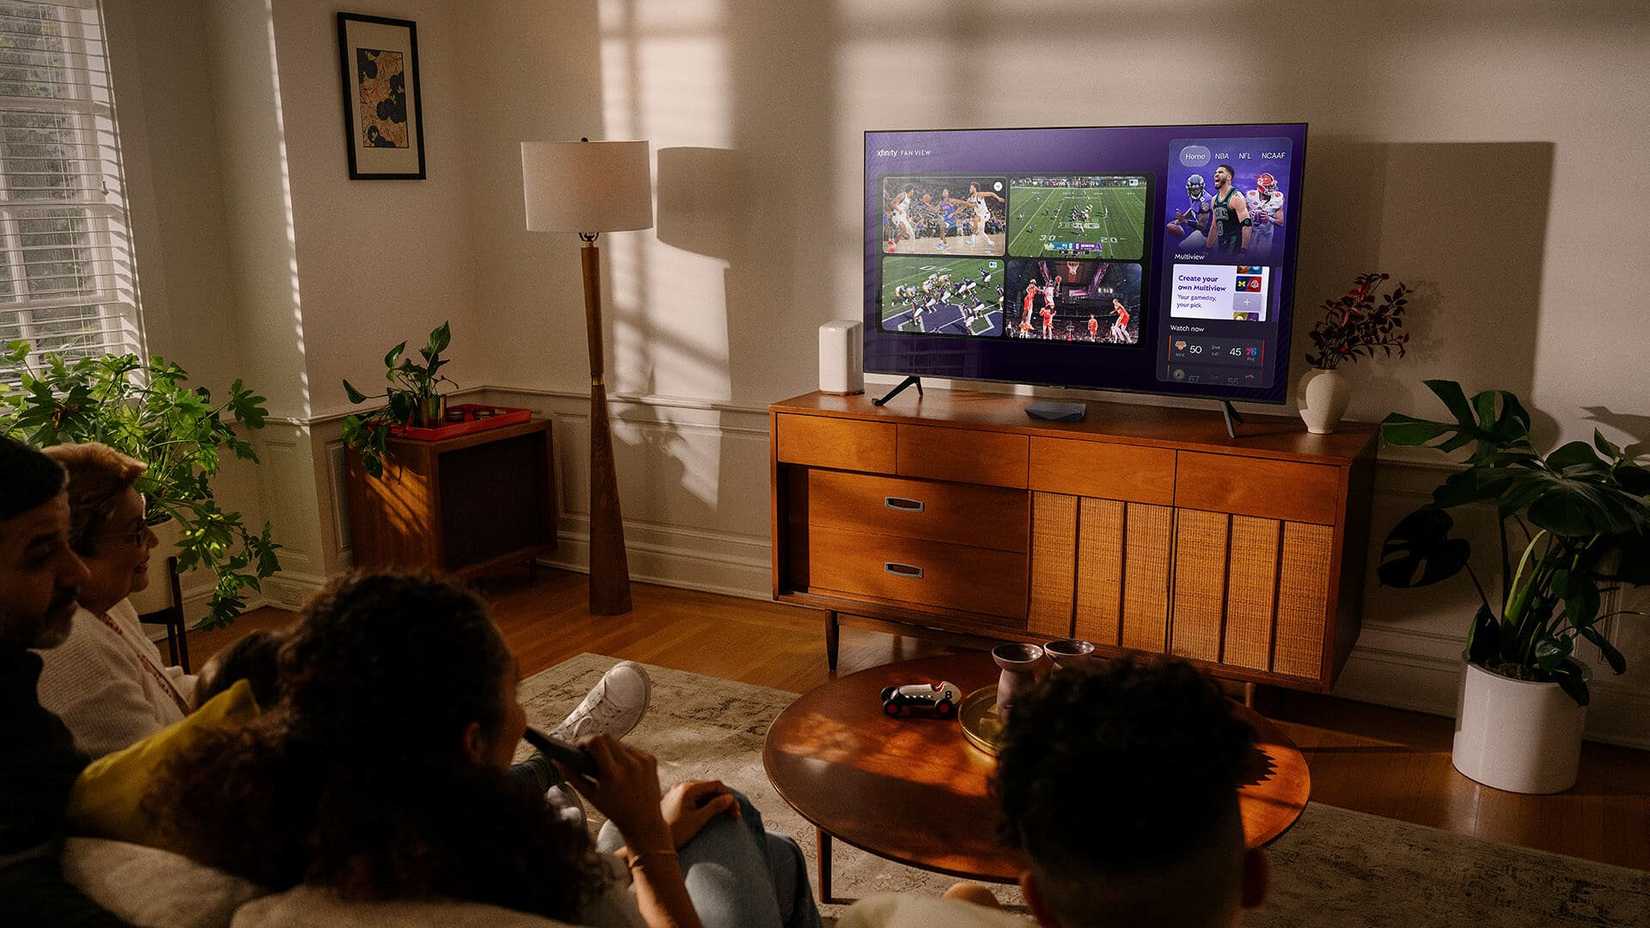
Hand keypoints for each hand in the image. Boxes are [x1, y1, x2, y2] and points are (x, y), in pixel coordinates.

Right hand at [559, 735, 670, 850]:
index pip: (596, 741)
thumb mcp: (590, 796)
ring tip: (605, 763)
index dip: (584, 741)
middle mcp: (630, 764)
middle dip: (595, 743)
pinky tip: (621, 768)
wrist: (644, 821)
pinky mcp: (651, 759)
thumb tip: (556, 760)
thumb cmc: (614, 810)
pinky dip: (623, 755)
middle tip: (588, 753)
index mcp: (613, 774)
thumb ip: (572, 777)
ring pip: (619, 742)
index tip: (578, 748)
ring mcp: (643, 761)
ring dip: (609, 749)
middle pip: (606, 737)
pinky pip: (632, 749)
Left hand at [660, 780, 738, 848]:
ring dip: (714, 801)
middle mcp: (681, 785)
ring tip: (723, 815)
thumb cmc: (674, 832)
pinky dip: (704, 803)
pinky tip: (709, 813)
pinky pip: (693, 796)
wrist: (650, 842)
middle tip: (733, 815)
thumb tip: (729, 798)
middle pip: (709, 787)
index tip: (736, 812)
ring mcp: (676, 791)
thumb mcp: (698, 820)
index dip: (729, 797)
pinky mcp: (673, 799)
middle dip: (723, 799)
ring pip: (702, 791)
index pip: (716, 785)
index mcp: (687, 788)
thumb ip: (715, 807)